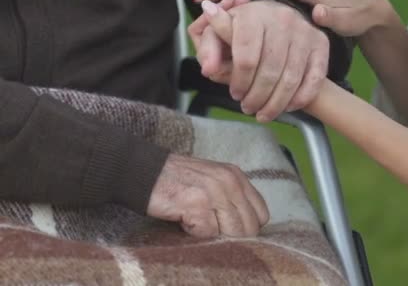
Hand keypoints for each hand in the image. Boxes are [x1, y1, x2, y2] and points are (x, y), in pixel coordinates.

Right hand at [147, 154, 268, 237]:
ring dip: (216, 236)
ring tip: (199, 225)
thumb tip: (245, 228)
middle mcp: (230, 183)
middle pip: (249, 227)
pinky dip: (197, 235)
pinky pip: (209, 234)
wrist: (145, 171)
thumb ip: (232, 198)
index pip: (261, 214)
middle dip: (233, 236)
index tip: (232, 230)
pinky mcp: (197, 205)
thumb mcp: (214, 179)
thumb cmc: (178, 179)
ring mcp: (215, 193)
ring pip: (233, 233)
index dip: (248, 227)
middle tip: (212, 231)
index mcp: (237, 176)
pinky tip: (185, 222)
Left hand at [193, 0, 330, 121]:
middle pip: (269, 72)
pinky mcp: (321, 44)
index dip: (239, 82)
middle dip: (256, 97)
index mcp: (253, 15)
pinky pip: (314, 79)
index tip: (235, 94)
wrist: (278, 15)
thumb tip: (208, 69)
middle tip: (247, 107)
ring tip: (263, 114)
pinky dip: (300, 98)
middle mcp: (282, 20)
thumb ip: (208, 48)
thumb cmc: (243, 28)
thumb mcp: (217, 31)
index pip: (246, 58)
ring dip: (275, 104)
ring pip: (290, 79)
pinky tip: (287, 107)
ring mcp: (304, 32)